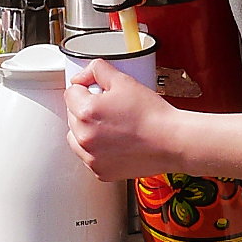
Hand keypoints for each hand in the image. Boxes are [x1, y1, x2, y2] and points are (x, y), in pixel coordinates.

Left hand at [65, 58, 180, 180]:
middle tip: (111, 107)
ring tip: (112, 124)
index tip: (100, 91)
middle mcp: (84, 138)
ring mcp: (91, 157)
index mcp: (86, 112)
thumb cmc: (152, 114)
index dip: (86, 87)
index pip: (71, 93)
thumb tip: (83, 76)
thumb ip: (98, 70)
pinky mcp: (101, 171)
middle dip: (86, 108)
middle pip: (72, 115)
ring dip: (87, 129)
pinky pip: (89, 155)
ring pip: (76, 137)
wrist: (170, 140)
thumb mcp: (125, 80)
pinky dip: (97, 148)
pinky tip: (116, 140)